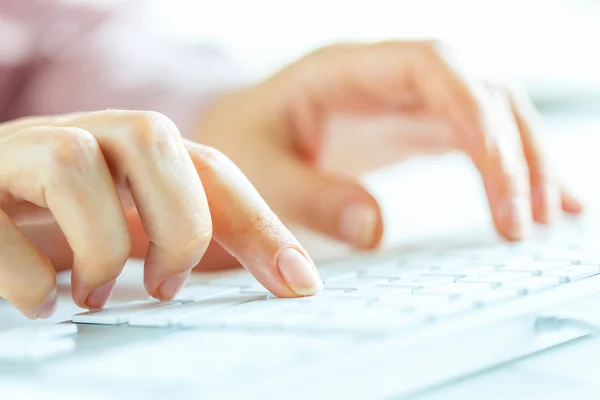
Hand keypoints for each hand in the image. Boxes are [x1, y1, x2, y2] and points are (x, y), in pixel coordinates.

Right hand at [0, 111, 322, 318]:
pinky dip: (30, 274)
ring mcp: (21, 155)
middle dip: (177, 223)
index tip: (298, 282)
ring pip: (73, 163)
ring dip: (100, 246)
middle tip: (167, 283)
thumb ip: (186, 234)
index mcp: (131, 150)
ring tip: (98, 293)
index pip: (211, 168)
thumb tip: (282, 279)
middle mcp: (83, 137)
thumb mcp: (130, 219)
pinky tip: (45, 299)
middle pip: (152, 137)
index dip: (261, 223)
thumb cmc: (59, 213)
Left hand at [196, 40, 581, 256]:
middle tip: (528, 220)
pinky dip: (510, 168)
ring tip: (556, 214)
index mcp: (346, 70)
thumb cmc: (242, 148)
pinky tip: (535, 201)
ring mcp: (405, 102)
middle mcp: (386, 78)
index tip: (499, 182)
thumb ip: (309, 197)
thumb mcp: (257, 172)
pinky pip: (477, 138)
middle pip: (477, 88)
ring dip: (527, 158)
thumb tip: (374, 228)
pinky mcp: (413, 130)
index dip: (475, 115)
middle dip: (513, 149)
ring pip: (490, 111)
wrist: (239, 142)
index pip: (433, 68)